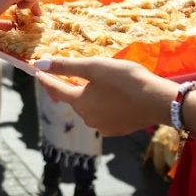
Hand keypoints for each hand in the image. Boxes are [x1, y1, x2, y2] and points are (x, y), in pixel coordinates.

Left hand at [34, 56, 175, 135]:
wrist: (158, 101)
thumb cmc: (125, 80)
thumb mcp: (94, 67)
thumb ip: (65, 66)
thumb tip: (38, 65)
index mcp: (79, 102)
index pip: (56, 89)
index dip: (46, 80)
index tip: (37, 73)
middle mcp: (87, 118)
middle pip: (74, 99)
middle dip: (72, 87)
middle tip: (73, 75)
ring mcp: (103, 127)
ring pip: (89, 108)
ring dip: (90, 97)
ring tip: (100, 85)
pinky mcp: (117, 130)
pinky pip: (104, 115)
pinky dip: (104, 106)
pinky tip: (114, 98)